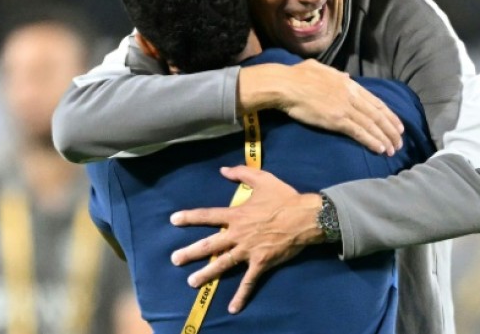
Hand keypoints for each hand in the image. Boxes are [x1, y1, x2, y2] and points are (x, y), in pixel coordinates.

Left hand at [169, 165, 323, 312]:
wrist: (305, 217)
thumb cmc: (284, 198)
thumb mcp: (263, 179)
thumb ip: (241, 173)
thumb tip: (223, 170)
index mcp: (237, 215)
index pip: (208, 216)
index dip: (190, 217)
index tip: (173, 220)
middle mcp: (238, 234)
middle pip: (210, 245)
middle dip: (190, 253)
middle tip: (174, 259)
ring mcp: (248, 251)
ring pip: (223, 264)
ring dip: (206, 274)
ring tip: (191, 282)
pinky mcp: (261, 263)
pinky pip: (249, 281)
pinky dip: (241, 296)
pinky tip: (232, 308)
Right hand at [239, 60, 403, 154]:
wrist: (286, 85)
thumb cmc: (298, 75)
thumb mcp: (321, 68)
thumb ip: (336, 74)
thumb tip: (346, 76)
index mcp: (349, 83)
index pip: (375, 101)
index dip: (389, 114)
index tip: (398, 124)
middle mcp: (351, 95)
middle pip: (378, 114)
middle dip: (391, 129)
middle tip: (400, 141)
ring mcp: (345, 107)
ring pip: (371, 124)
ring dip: (384, 138)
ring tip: (393, 149)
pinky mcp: (336, 120)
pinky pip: (359, 132)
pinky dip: (371, 141)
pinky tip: (380, 149)